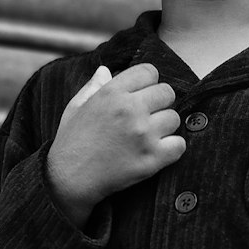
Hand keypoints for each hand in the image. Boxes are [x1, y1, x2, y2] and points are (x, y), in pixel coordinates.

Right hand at [47, 63, 185, 226]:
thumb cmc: (71, 142)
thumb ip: (93, 87)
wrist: (69, 179)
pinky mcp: (152, 158)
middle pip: (167, 93)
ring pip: (174, 118)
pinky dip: (172, 148)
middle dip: (160, 103)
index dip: (148, 82)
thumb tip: (105, 69)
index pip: (149, 71)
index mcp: (112, 93)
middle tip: (148, 116)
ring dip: (165, 126)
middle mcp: (130, 109)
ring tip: (149, 136)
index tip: (142, 94)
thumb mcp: (75, 107)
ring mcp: (143, 134)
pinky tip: (158, 151)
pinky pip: (179, 144)